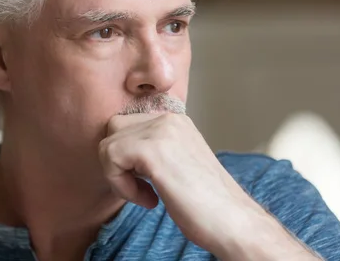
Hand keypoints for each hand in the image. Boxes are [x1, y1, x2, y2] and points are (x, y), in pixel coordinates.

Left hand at [98, 113, 253, 256]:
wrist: (232, 220)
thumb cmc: (207, 203)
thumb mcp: (176, 164)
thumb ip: (154, 151)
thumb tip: (120, 155)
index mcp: (175, 121)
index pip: (127, 125)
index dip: (127, 157)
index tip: (147, 182)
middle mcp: (168, 119)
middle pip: (114, 128)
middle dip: (118, 161)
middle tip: (140, 187)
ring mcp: (160, 130)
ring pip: (107, 144)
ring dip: (119, 177)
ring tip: (147, 196)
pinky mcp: (151, 149)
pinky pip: (110, 157)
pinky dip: (121, 185)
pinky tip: (149, 199)